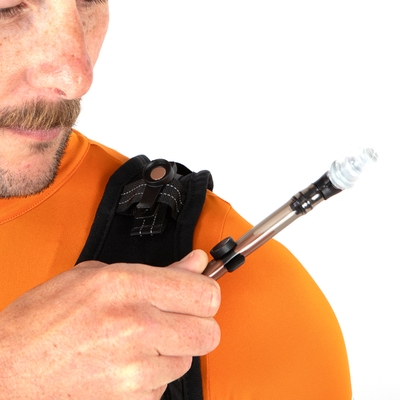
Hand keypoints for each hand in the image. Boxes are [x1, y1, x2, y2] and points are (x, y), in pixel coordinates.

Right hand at [0, 250, 219, 398]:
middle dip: (199, 322)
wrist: (10, 367)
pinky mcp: (132, 398)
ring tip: (143, 339)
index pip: (204, 293)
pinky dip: (156, 373)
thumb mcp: (99, 274)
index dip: (206, 291)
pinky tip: (130, 361)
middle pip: (209, 332)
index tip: (197, 290)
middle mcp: (136, 326)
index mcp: (128, 286)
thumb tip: (195, 263)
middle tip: (177, 315)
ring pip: (189, 358)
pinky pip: (165, 384)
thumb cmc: (46, 315)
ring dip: (174, 348)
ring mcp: (135, 368)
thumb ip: (159, 270)